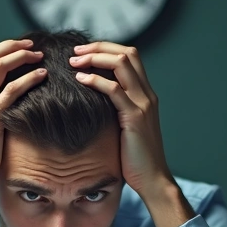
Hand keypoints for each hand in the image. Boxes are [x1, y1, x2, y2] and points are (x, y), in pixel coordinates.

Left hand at [69, 42, 179, 202]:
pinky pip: (114, 89)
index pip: (130, 56)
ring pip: (122, 64)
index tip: (83, 53)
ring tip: (74, 61)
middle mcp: (147, 94)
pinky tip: (79, 80)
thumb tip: (90, 102)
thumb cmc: (134, 158)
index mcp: (145, 94)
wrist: (152, 179)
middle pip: (127, 53)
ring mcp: (143, 104)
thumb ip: (114, 111)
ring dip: (95, 58)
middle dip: (99, 47)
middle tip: (75, 51)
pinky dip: (95, 80)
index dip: (106, 49)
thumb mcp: (125, 127)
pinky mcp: (135, 117)